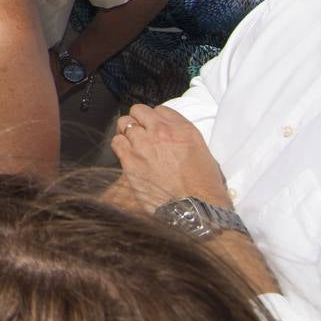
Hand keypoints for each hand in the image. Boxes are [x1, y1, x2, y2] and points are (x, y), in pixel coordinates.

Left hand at [111, 104, 230, 212]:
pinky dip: (120, 146)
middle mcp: (162, 132)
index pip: (160, 109)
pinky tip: (127, 155)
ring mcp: (144, 144)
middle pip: (138, 111)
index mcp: (183, 129)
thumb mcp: (203, 153)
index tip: (155, 128)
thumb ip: (183, 139)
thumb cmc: (204, 187)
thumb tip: (170, 137)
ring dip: (127, 132)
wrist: (196, 210)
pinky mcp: (130, 160)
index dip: (156, 119)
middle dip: (139, 120)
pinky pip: (116, 142)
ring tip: (132, 144)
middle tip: (141, 133)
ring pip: (124, 123)